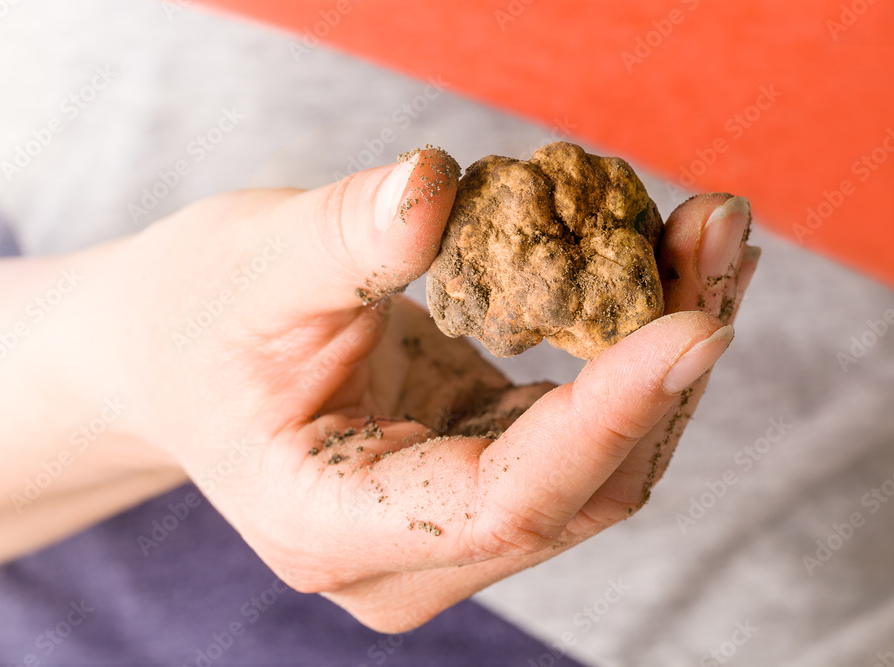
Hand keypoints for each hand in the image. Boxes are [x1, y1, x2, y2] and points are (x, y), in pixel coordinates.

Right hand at [105, 149, 758, 630]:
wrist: (175, 353)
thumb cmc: (194, 317)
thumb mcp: (253, 266)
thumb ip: (344, 237)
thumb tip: (437, 184)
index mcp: (332, 526)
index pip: (506, 502)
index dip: (610, 415)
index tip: (697, 322)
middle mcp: (408, 557)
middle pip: (582, 489)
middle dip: (664, 366)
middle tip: (718, 234)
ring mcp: (452, 531)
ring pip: (604, 467)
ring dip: (667, 353)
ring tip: (711, 238)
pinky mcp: (484, 482)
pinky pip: (587, 435)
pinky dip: (635, 357)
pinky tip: (673, 277)